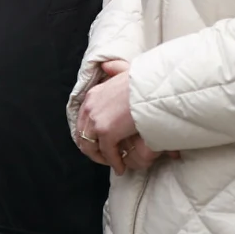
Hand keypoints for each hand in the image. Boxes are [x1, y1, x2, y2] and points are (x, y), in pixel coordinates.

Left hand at [76, 59, 138, 173]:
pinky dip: (114, 163)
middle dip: (92, 148)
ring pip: (90, 147)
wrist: (152, 89)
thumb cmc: (144, 82)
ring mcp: (96, 120)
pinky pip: (108, 153)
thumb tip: (106, 66)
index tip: (100, 142)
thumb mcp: (125, 71)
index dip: (90, 133)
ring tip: (113, 163)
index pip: (83, 120)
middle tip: (105, 157)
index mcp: (93, 95)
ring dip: (101, 158)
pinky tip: (121, 167)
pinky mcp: (106, 133)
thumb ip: (114, 69)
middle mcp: (90, 107)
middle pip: (82, 135)